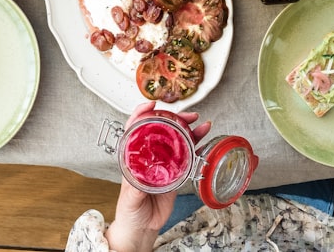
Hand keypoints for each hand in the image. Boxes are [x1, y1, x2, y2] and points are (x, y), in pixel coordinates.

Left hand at [104, 101, 211, 251]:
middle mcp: (150, 157)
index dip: (141, 114)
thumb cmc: (129, 211)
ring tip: (202, 124)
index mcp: (134, 158)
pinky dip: (197, 149)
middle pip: (161, 131)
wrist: (141, 227)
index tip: (151, 105)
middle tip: (188, 116)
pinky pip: (188, 158)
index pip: (135, 129)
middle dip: (175, 119)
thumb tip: (140, 178)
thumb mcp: (129, 199)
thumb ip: (134, 189)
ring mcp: (164, 164)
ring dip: (190, 131)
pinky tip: (205, 142)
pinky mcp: (176, 174)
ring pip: (178, 142)